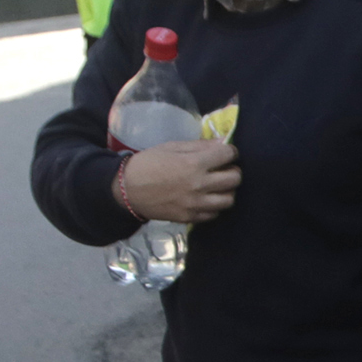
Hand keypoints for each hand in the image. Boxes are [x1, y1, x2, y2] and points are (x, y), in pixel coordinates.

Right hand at [120, 138, 240, 222]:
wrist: (127, 189)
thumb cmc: (148, 163)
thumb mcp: (172, 147)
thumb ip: (199, 146)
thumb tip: (223, 143)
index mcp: (194, 163)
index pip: (228, 155)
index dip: (230, 152)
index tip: (226, 153)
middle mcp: (198, 185)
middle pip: (235, 179)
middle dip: (233, 170)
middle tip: (224, 169)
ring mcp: (195, 204)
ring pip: (229, 199)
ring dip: (227, 191)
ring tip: (218, 186)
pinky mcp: (190, 217)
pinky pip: (214, 214)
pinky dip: (214, 206)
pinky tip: (206, 199)